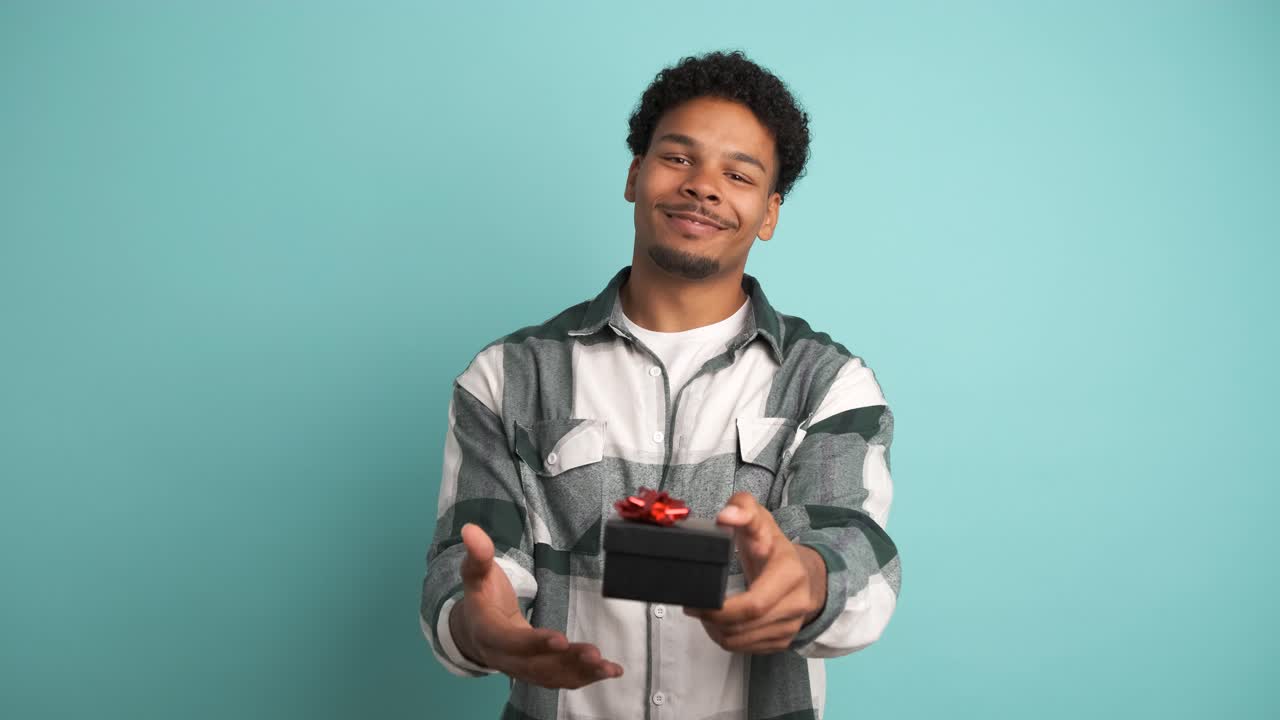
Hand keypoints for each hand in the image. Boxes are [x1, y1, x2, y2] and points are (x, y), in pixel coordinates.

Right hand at [450, 523, 623, 687]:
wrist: (475, 631)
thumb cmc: (482, 596)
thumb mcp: (476, 574)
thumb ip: (478, 555)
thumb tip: (470, 529)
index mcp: (489, 634)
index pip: (511, 643)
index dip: (534, 643)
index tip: (561, 639)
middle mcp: (505, 659)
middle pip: (536, 666)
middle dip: (566, 662)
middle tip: (595, 654)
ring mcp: (523, 670)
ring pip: (553, 677)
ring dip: (582, 674)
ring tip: (609, 667)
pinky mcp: (539, 673)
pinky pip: (562, 679)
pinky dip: (587, 678)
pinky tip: (613, 671)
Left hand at [684, 492, 826, 653]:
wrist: (804, 572)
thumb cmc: (773, 546)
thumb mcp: (760, 519)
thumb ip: (742, 508)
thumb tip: (725, 516)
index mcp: (789, 573)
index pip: (754, 604)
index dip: (721, 609)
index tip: (696, 602)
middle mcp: (796, 603)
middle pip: (745, 626)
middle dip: (712, 621)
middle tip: (693, 607)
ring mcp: (791, 626)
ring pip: (743, 641)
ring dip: (716, 632)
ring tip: (704, 614)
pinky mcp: (784, 640)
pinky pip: (748, 649)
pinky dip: (728, 639)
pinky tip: (720, 624)